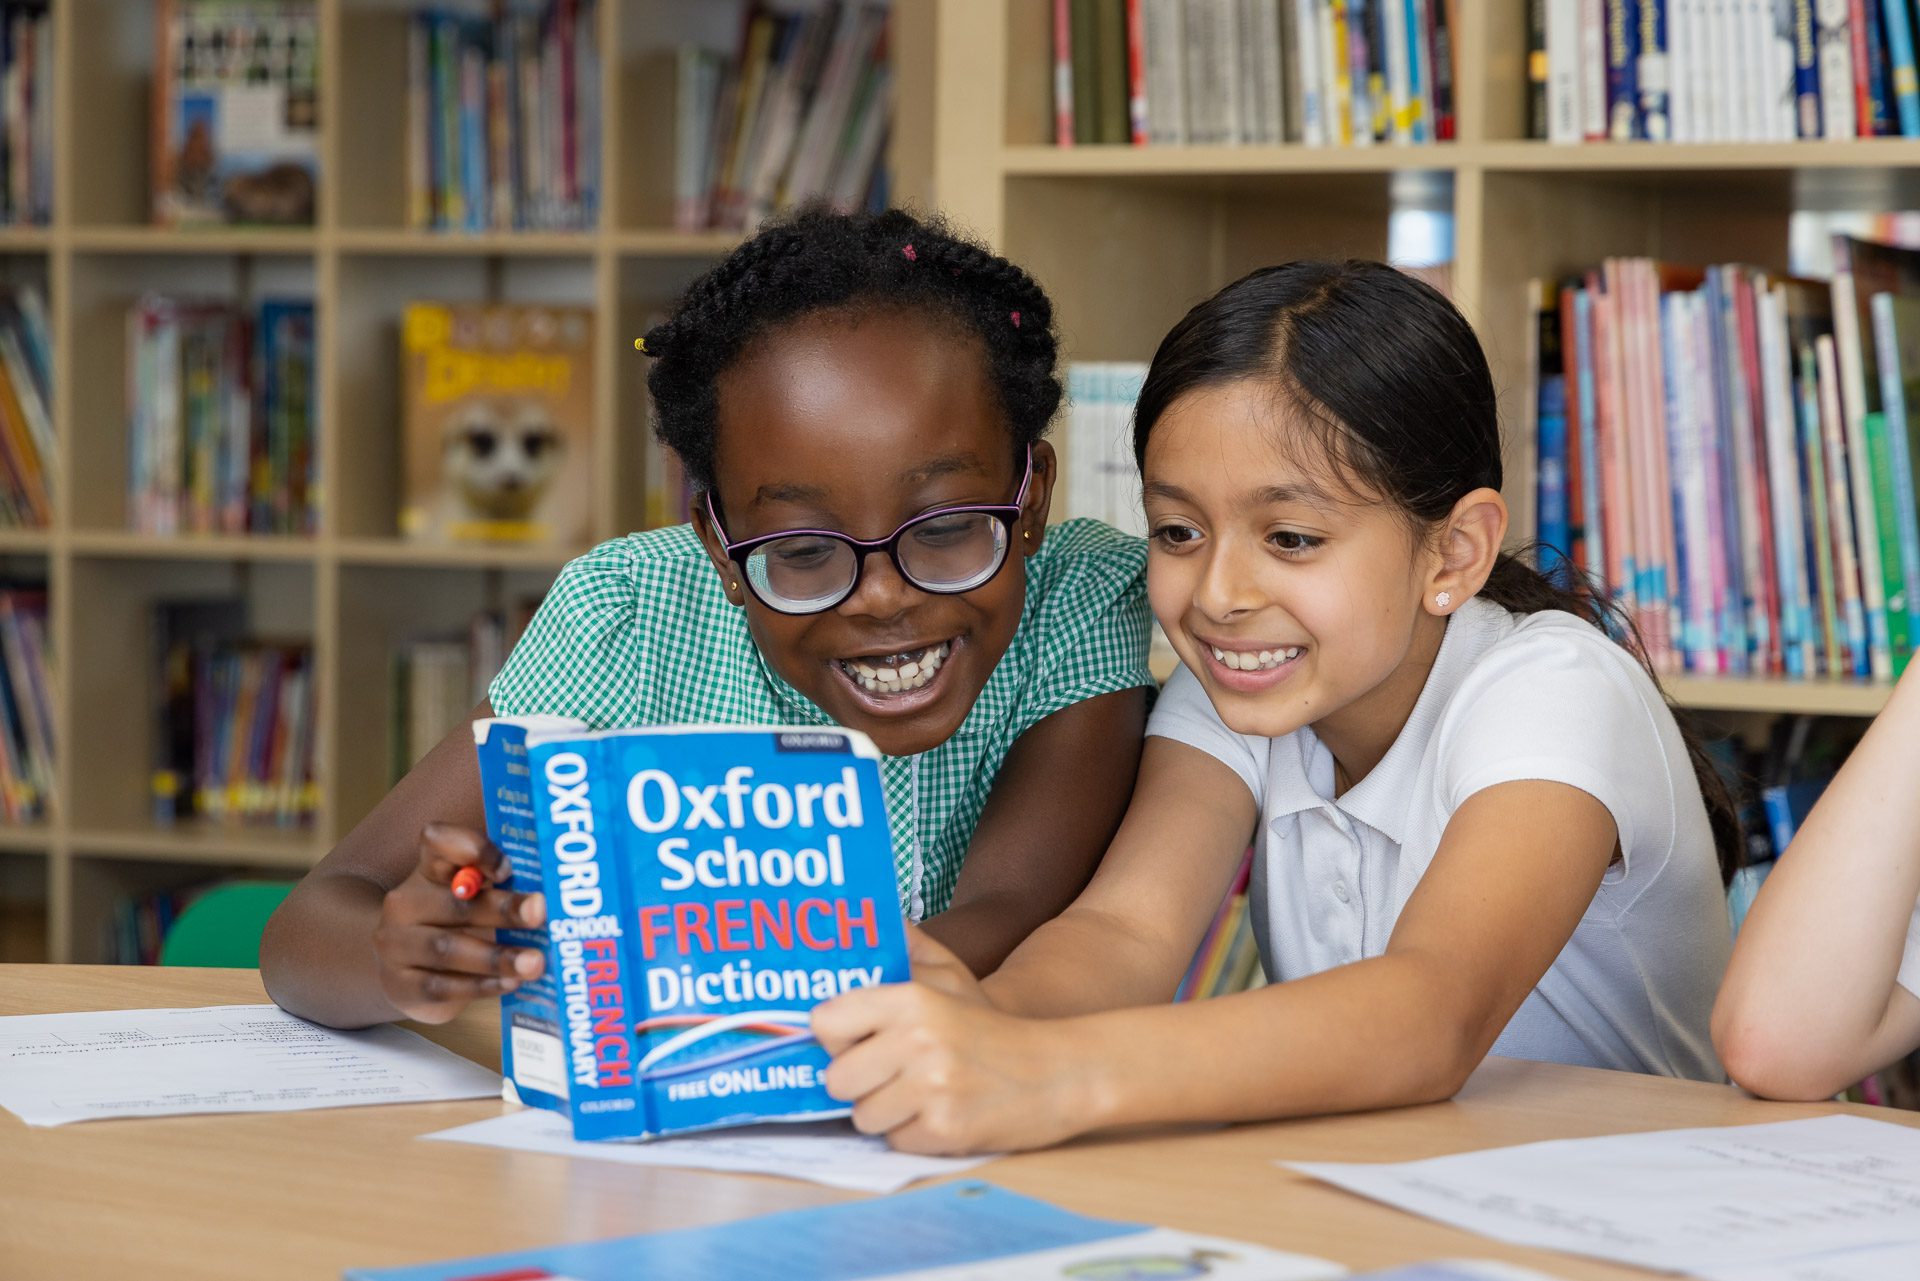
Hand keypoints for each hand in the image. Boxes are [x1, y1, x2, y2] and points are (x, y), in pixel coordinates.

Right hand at [372, 822, 546, 1023]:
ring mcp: (398, 945)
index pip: (438, 842)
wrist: (405, 974)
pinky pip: (442, 986)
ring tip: (535, 963)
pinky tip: (510, 983)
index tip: (507, 868)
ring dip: (497, 956)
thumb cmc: (454, 926)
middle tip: (541, 912)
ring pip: (448, 948)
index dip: (471, 848)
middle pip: (456, 902)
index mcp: (430, 871)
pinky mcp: (401, 986)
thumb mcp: (473, 900)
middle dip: (504, 908)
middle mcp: (407, 903)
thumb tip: (560, 894)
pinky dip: (481, 985)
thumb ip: (502, 887)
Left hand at [814, 938, 1089, 1154]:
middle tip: (889, 1074)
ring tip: (919, 1094)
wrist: (1058, 1073)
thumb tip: (873, 919)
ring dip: (886, 1112)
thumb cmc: (991, 1028)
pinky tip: (940, 1113)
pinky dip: (914, 1134)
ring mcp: (931, 1088)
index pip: (826, 1021)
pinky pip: (895, 1141)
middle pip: (837, 1079)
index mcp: (912, 1000)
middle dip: (859, 1082)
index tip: (854, 1041)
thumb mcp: (953, 975)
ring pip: (863, 1116)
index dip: (836, 1037)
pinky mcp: (944, 1130)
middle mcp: (917, 1041)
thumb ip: (908, 948)